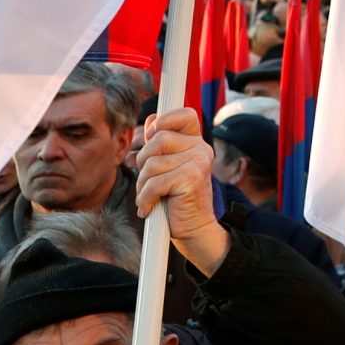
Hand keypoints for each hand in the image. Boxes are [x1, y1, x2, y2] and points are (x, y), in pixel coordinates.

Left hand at [135, 108, 226, 276]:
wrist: (193, 229)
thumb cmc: (177, 199)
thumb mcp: (166, 168)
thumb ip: (159, 145)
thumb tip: (151, 121)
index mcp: (196, 143)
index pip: (185, 115)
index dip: (165, 119)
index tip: (152, 134)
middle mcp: (201, 149)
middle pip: (159, 139)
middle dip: (143, 162)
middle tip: (148, 180)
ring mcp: (198, 163)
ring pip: (152, 163)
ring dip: (143, 185)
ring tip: (150, 197)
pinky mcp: (191, 180)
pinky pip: (154, 183)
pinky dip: (145, 199)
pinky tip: (149, 207)